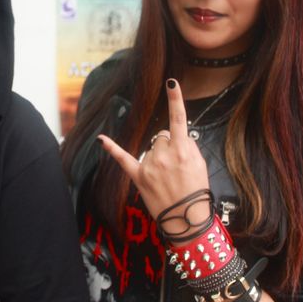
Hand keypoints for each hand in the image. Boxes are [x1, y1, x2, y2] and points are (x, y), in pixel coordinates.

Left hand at [98, 79, 210, 239]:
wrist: (187, 219)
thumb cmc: (197, 191)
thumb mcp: (201, 164)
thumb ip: (189, 146)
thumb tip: (178, 136)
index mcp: (183, 149)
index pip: (179, 119)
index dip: (175, 99)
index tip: (170, 82)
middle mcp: (165, 154)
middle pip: (163, 136)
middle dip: (170, 146)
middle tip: (177, 167)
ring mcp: (150, 165)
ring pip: (151, 148)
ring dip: (158, 157)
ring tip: (168, 177)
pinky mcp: (138, 176)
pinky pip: (123, 158)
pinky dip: (112, 148)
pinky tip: (101, 139)